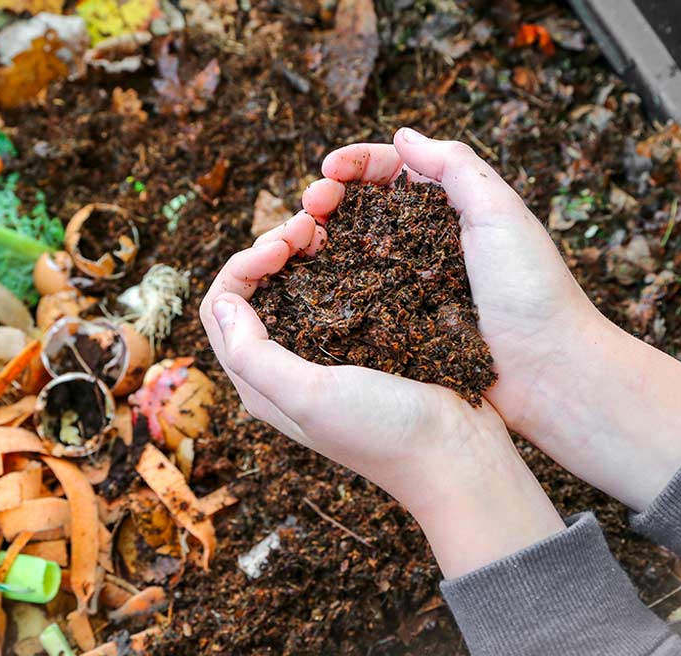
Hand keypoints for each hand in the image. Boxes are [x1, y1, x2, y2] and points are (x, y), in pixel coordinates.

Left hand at [200, 212, 564, 577]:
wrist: (458, 455)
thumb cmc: (383, 432)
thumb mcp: (309, 397)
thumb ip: (254, 355)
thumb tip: (223, 302)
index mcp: (260, 383)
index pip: (221, 309)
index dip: (242, 265)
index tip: (282, 246)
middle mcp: (285, 366)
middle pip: (254, 290)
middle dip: (271, 248)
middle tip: (309, 225)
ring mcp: (326, 352)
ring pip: (294, 284)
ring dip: (302, 250)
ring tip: (328, 226)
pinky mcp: (365, 341)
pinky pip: (336, 289)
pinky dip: (336, 260)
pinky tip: (357, 244)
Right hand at [303, 129, 680, 509]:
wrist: (549, 374)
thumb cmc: (532, 290)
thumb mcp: (500, 212)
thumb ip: (455, 166)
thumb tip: (402, 136)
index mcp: (453, 209)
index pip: (393, 170)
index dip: (356, 164)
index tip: (327, 169)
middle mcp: (427, 242)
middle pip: (364, 207)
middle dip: (329, 197)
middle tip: (308, 206)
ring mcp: (411, 284)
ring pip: (353, 249)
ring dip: (322, 236)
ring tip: (300, 238)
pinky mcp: (401, 324)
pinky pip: (358, 295)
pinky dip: (330, 281)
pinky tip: (309, 279)